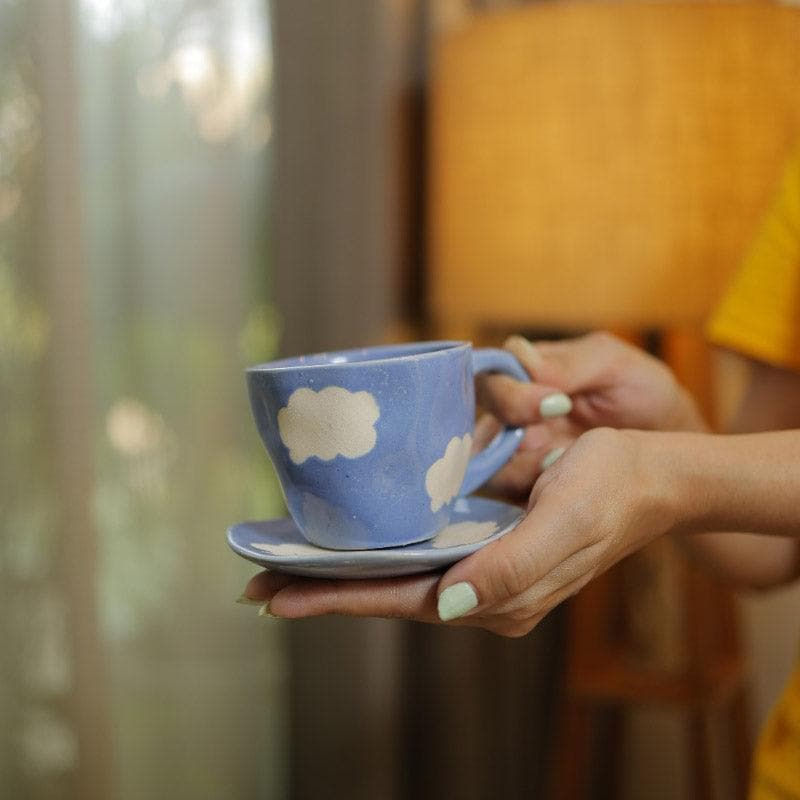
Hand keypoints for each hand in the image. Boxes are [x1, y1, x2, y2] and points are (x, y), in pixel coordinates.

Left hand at [241, 427, 678, 636]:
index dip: (333, 598)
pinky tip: (354, 537)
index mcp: (496, 597)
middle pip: (388, 592)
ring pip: (399, 573)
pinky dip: (380, 546)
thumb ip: (510, 570)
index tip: (273, 595)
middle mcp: (481, 589)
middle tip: (258, 581)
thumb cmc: (610, 493)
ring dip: (344, 569)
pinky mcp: (487, 540)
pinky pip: (421, 549)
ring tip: (290, 561)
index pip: (398, 601)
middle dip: (323, 588)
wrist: (650, 476)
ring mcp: (483, 566)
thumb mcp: (564, 526)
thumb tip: (448, 604)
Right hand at [475, 332, 706, 501]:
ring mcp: (515, 451)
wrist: (670, 447)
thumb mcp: (614, 366)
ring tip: (564, 464)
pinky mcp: (525, 485)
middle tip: (556, 440)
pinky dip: (527, 491)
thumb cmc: (643, 394)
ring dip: (519, 466)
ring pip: (484, 461)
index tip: (556, 403)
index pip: (491, 375)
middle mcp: (512, 411)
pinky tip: (561, 486)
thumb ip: (568, 364)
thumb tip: (521, 361)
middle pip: (476, 418)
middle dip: (513, 428)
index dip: (511, 391)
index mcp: (528, 373)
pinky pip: (503, 492)